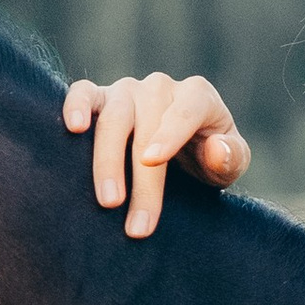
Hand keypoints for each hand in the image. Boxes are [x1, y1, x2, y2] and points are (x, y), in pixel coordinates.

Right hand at [62, 71, 251, 238]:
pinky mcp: (100, 97)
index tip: (152, 162)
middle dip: (138, 173)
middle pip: (145, 122)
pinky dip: (75, 105)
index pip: (185, 112)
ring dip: (106, 158)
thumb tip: (216, 148)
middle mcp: (161, 88)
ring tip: (107, 199)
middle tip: (131, 215)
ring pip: (113, 115)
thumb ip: (231, 156)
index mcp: (198, 96)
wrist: (184, 152)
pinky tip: (72, 128)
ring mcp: (128, 90)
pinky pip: (84, 92)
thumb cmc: (209, 157)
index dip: (169, 135)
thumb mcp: (231, 163)